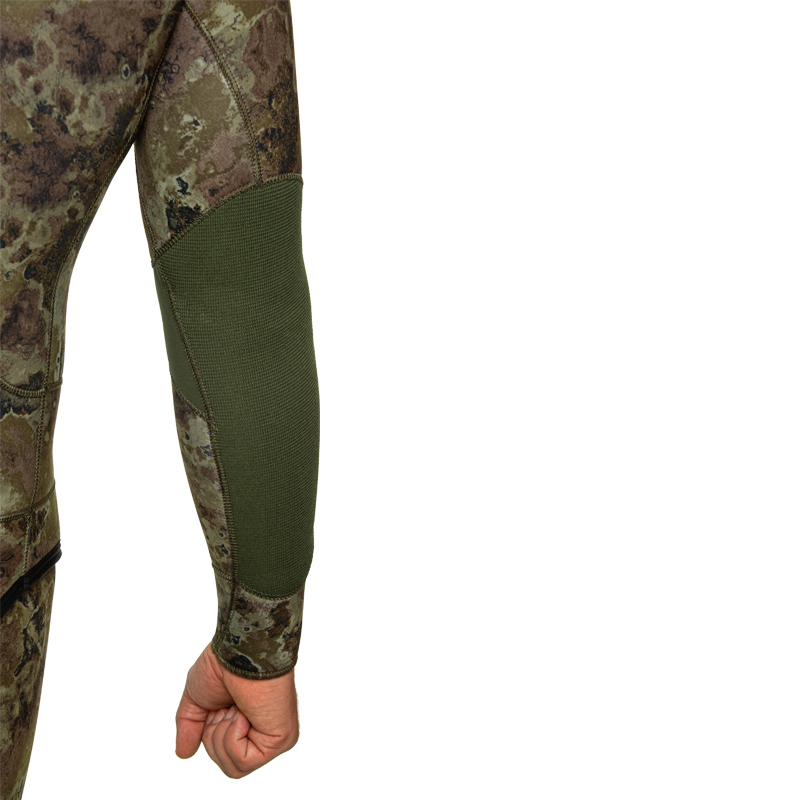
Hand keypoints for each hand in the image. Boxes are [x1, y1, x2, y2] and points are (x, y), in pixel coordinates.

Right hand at [175, 642, 299, 777]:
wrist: (240, 649)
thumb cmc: (223, 663)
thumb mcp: (196, 698)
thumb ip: (190, 727)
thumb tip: (184, 753)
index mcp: (245, 720)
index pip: (220, 751)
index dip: (209, 730)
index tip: (219, 703)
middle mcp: (263, 730)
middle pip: (226, 764)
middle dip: (214, 735)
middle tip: (228, 705)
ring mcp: (273, 736)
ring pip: (234, 768)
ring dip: (222, 736)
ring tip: (236, 707)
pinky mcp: (281, 739)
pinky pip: (243, 762)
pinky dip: (233, 737)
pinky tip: (243, 713)